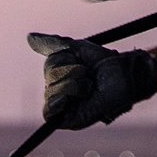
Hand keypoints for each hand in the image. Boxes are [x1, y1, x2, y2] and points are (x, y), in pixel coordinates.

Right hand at [27, 33, 156, 129]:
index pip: (49, 65)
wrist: (126, 76)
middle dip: (71, 70)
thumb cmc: (107, 64)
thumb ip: (53, 45)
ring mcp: (64, 107)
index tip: (81, 59)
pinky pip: (49, 112)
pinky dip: (56, 103)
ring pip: (51, 92)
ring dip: (74, 84)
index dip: (64, 58)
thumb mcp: (77, 49)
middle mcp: (60, 92)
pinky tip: (66, 99)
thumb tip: (29, 37)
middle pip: (49, 77)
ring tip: (89, 86)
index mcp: (62, 76)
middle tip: (89, 75)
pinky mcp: (68, 120)